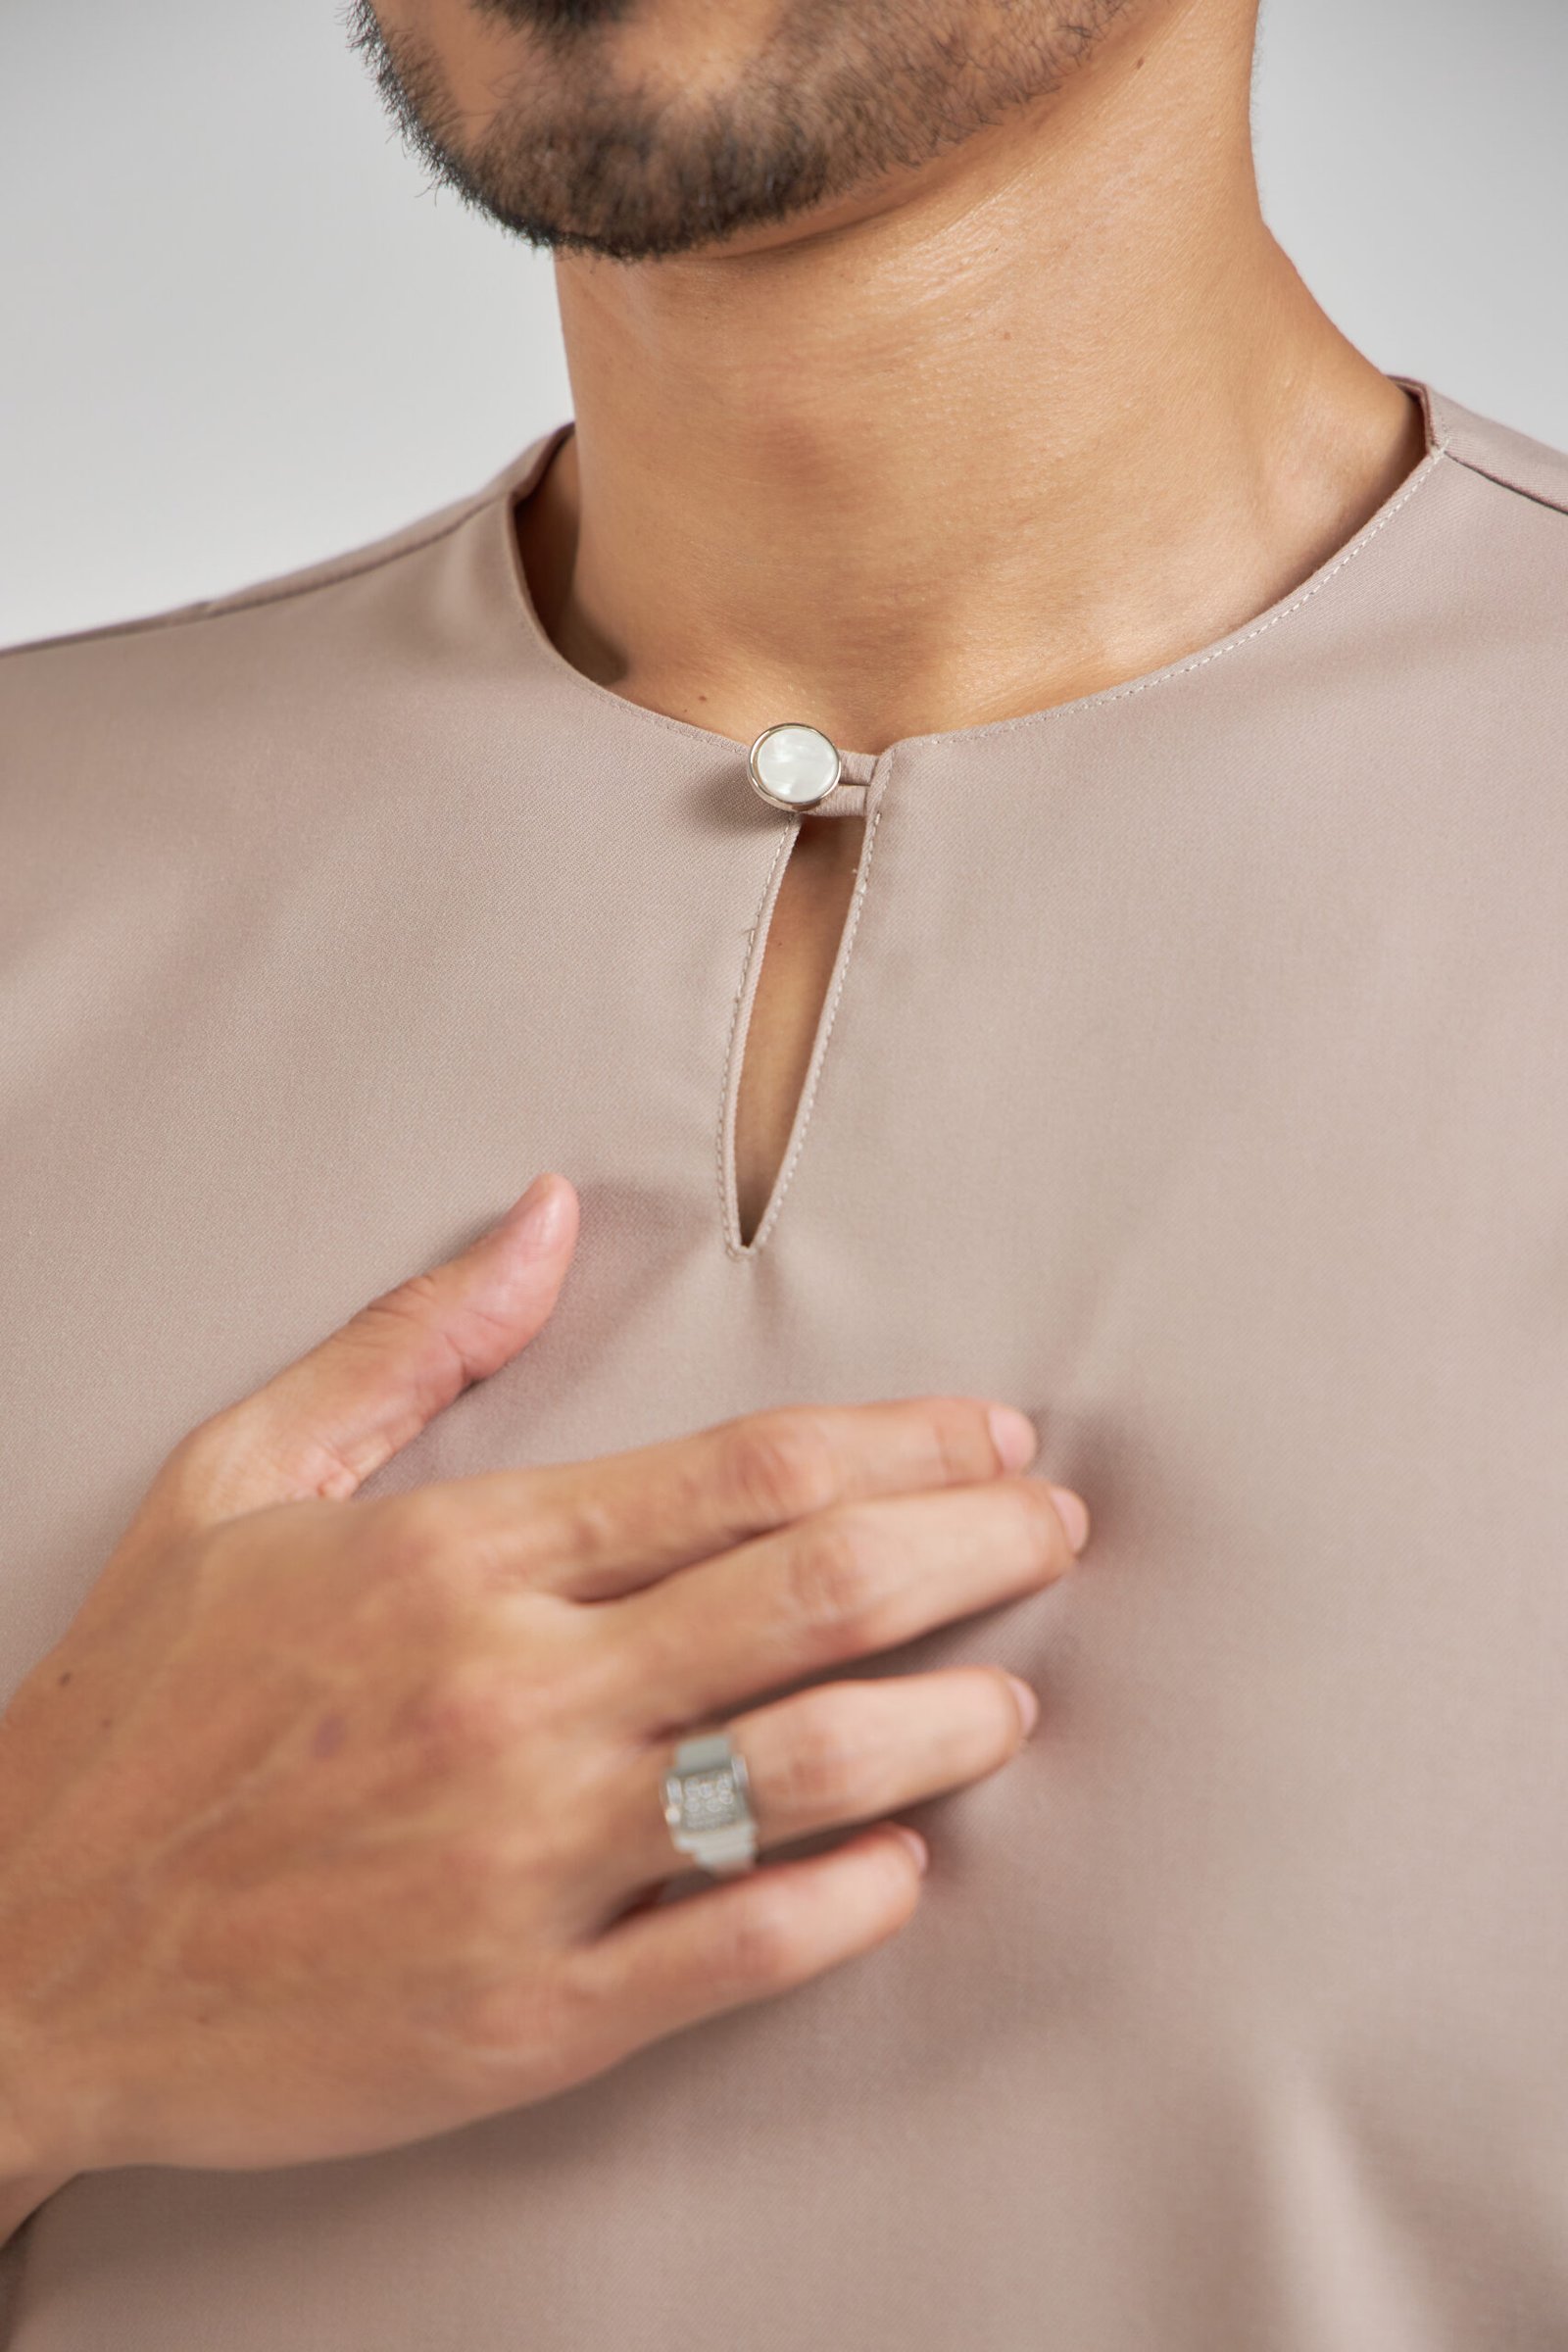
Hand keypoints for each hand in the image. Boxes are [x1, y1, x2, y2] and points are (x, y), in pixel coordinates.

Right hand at [0, 1172, 1087, 2199]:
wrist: (18, 1952)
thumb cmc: (134, 1711)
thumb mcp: (240, 1478)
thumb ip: (411, 1342)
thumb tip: (547, 1215)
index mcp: (462, 1555)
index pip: (753, 1471)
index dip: (909, 1444)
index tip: (993, 1439)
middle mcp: (514, 1697)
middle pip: (817, 1594)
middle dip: (973, 1548)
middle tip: (1049, 1530)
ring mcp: (526, 1863)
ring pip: (807, 1769)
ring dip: (946, 1722)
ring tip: (1011, 1696)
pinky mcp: (523, 2016)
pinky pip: (734, 1948)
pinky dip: (847, 1900)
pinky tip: (907, 1865)